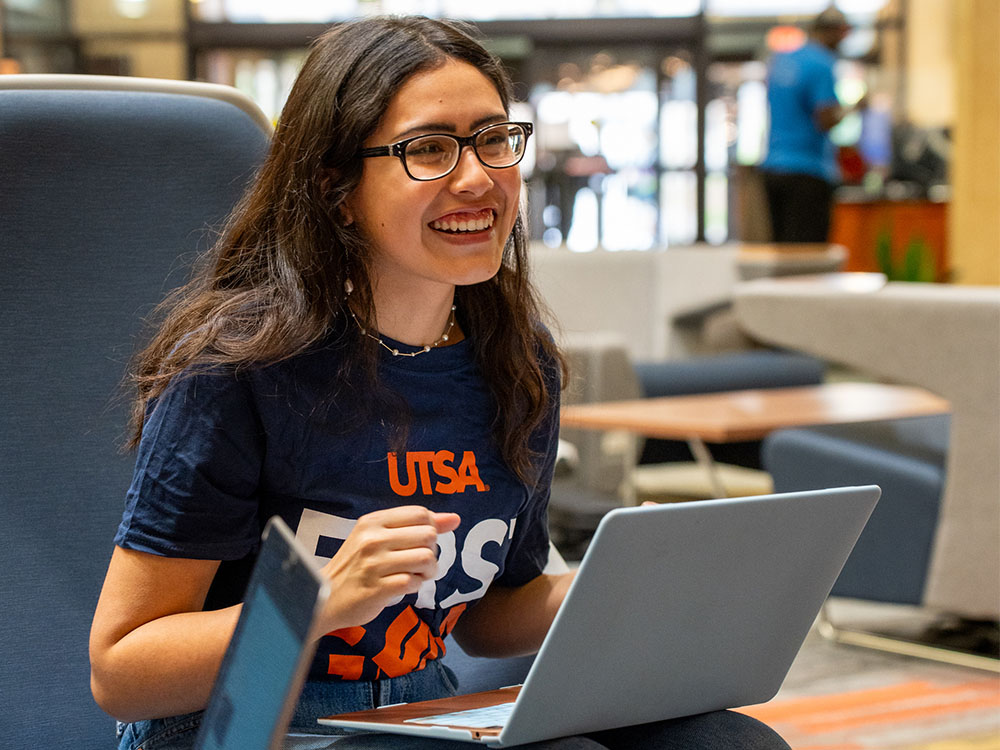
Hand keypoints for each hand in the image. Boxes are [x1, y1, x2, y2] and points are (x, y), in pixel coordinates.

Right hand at [316, 506, 459, 632]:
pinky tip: (404, 586)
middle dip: (431, 551)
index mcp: (372, 522)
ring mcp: (374, 564)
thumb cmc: (356, 566)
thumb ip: (415, 526)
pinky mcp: (377, 589)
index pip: (419, 513)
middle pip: (428, 535)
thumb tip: (454, 518)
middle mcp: (372, 539)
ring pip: (426, 558)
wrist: (324, 597)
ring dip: (428, 570)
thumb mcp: (378, 537)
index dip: (430, 528)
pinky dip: (416, 586)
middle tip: (419, 562)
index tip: (422, 541)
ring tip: (416, 574)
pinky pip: (414, 582)